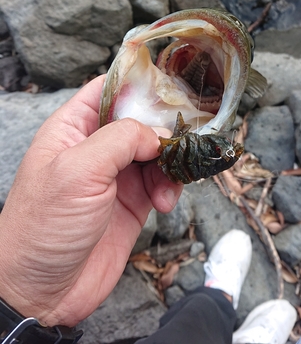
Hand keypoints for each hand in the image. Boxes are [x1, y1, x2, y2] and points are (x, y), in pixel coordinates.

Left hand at [0, 76, 182, 327]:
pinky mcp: (132, 202)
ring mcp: (116, 175)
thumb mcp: (78, 171)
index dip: (137, 84)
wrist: (43, 292)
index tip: (170, 84)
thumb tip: (157, 134)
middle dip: (164, 128)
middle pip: (140, 120)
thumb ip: (120, 139)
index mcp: (73, 128)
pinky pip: (162, 182)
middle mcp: (96, 147)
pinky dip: (170, 188)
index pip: (108, 90)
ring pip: (156, 152)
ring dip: (170, 164)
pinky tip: (166, 203)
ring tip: (167, 185)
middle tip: (182, 138)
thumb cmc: (43, 227)